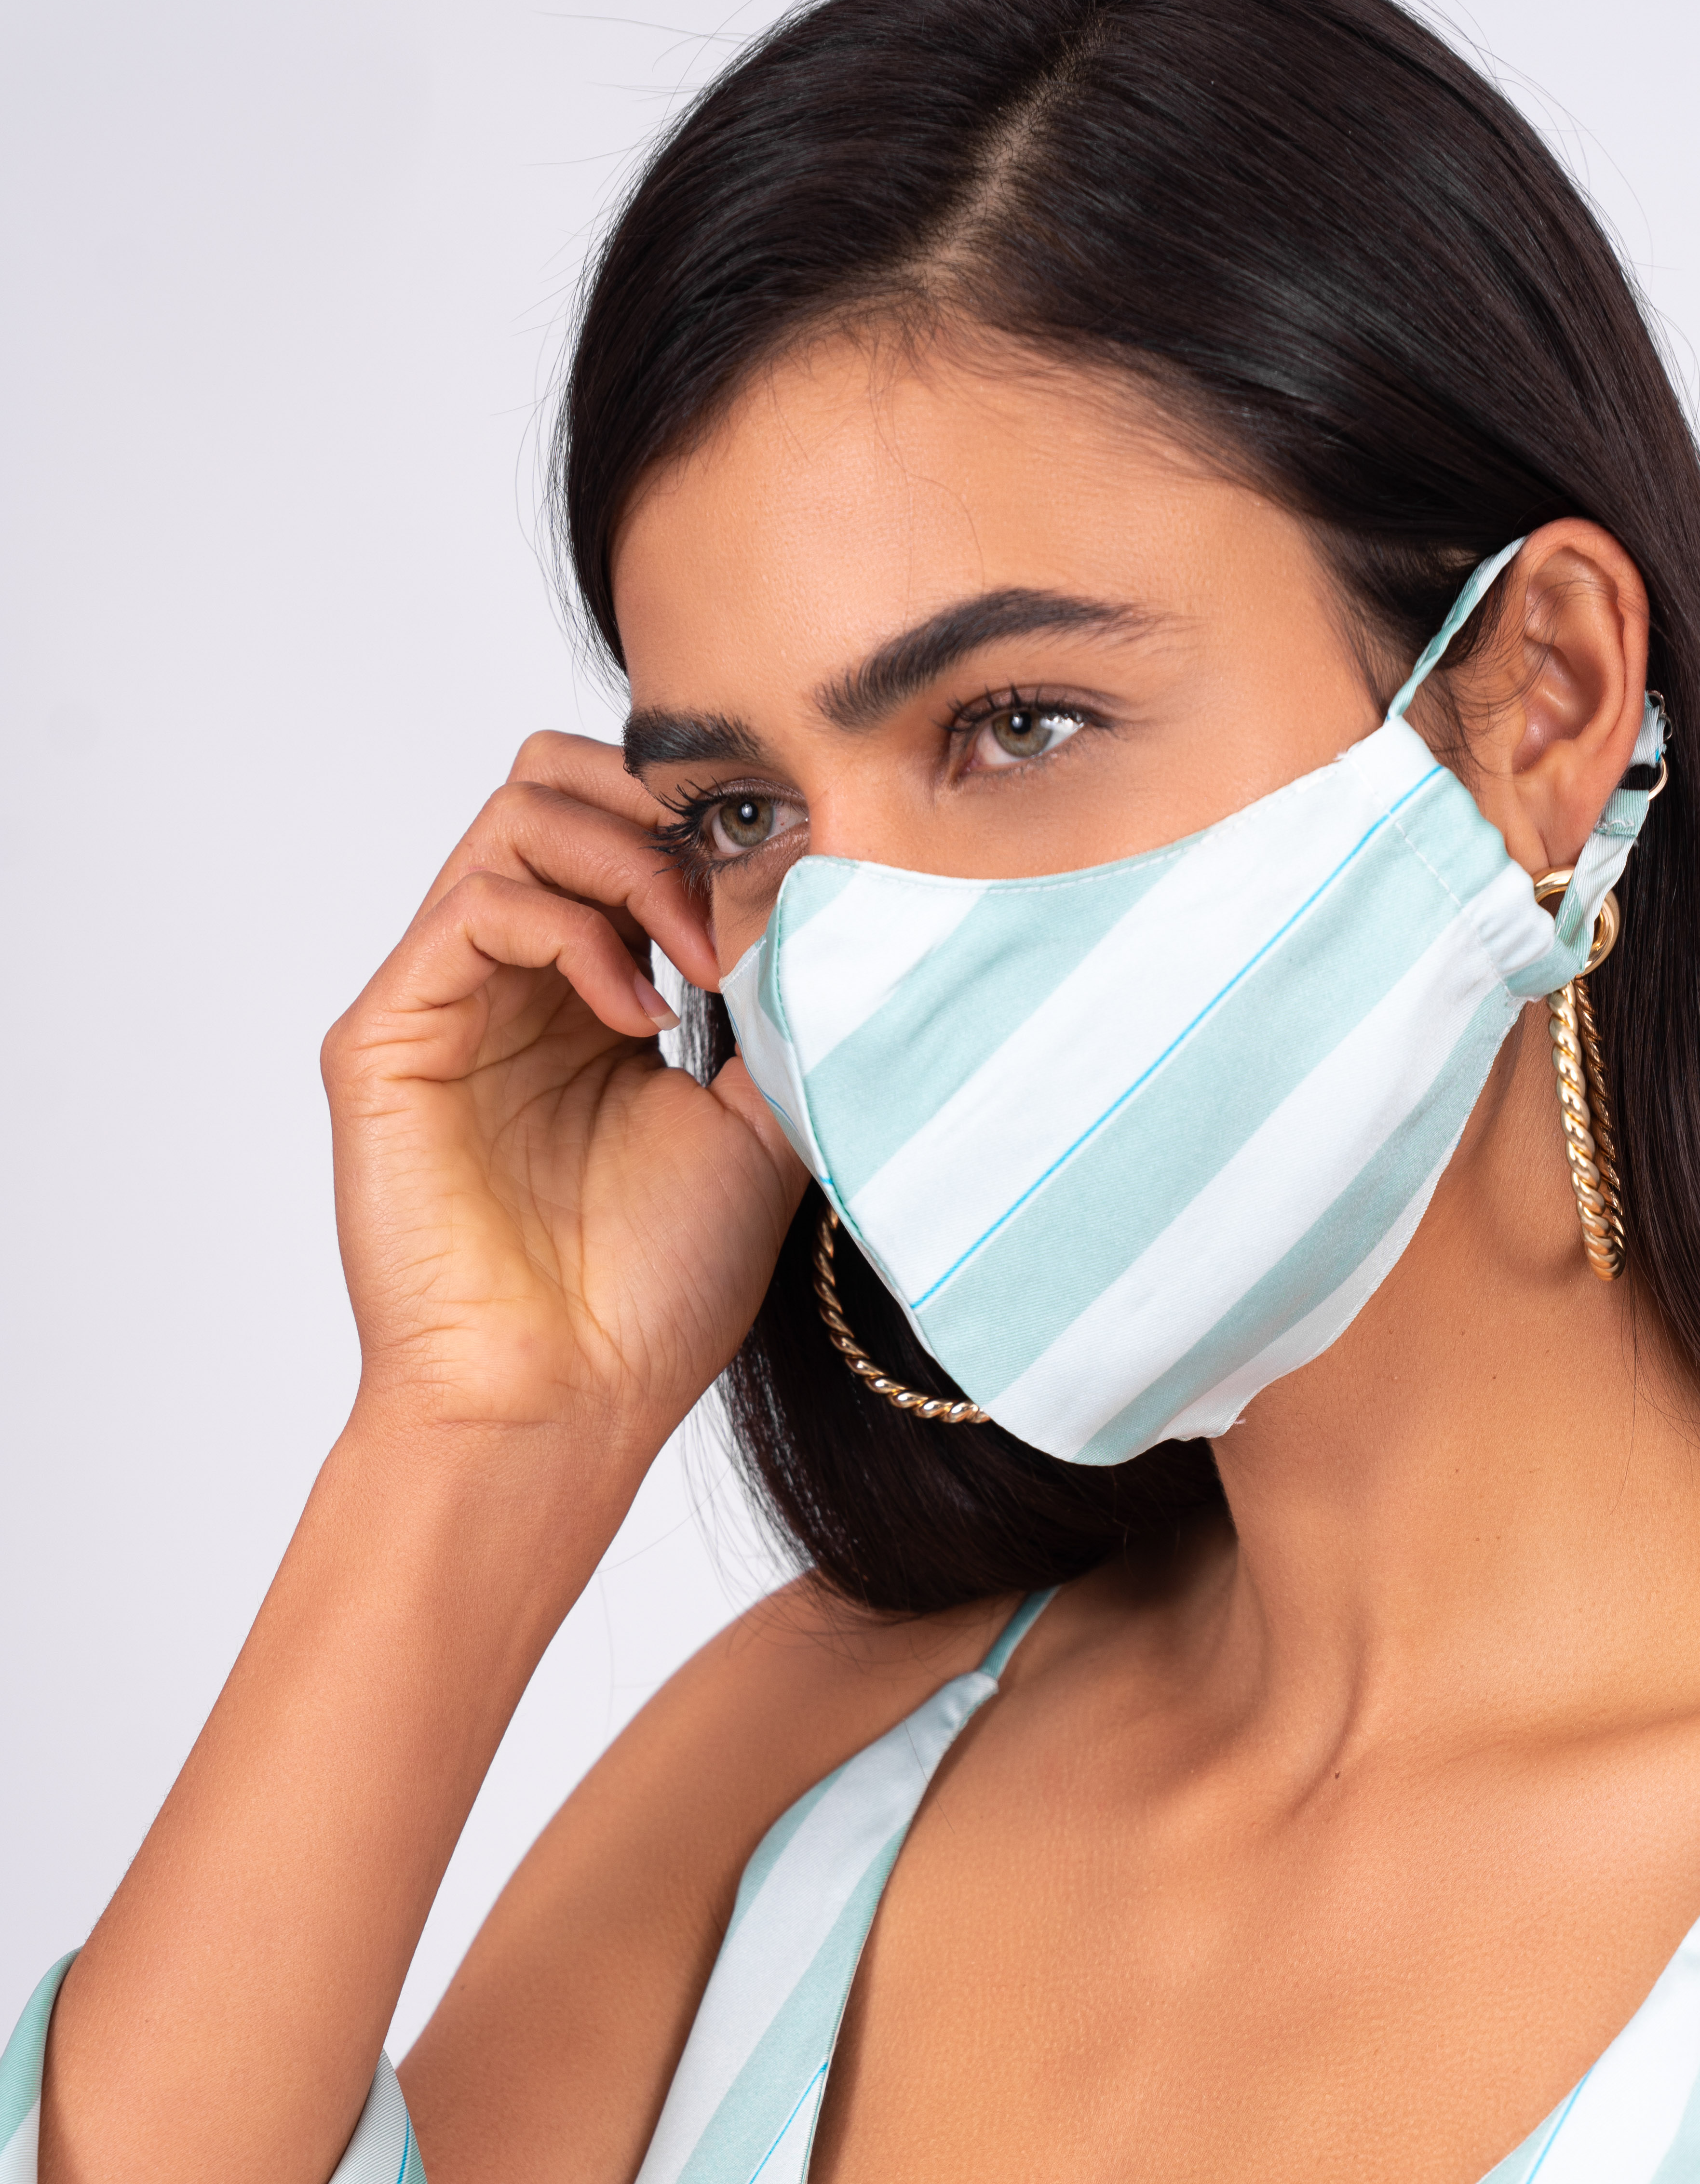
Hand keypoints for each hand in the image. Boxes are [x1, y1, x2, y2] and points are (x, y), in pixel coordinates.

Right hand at [323, 732, 803, 1451]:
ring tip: (696, 966)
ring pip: (517, 817)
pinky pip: (475, 906)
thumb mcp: (760, 1122)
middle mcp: (510, 980)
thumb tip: (827, 904)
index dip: (706, 829)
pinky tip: (637, 1019)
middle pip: (556, 783)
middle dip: (657, 811)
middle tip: (731, 906)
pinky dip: (573, 932)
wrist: (566, 1400)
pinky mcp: (387, 1033)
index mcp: (590, 994)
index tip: (792, 886)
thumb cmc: (653, 1291)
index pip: (623, 825)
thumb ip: (775, 1009)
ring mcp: (442, 999)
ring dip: (628, 862)